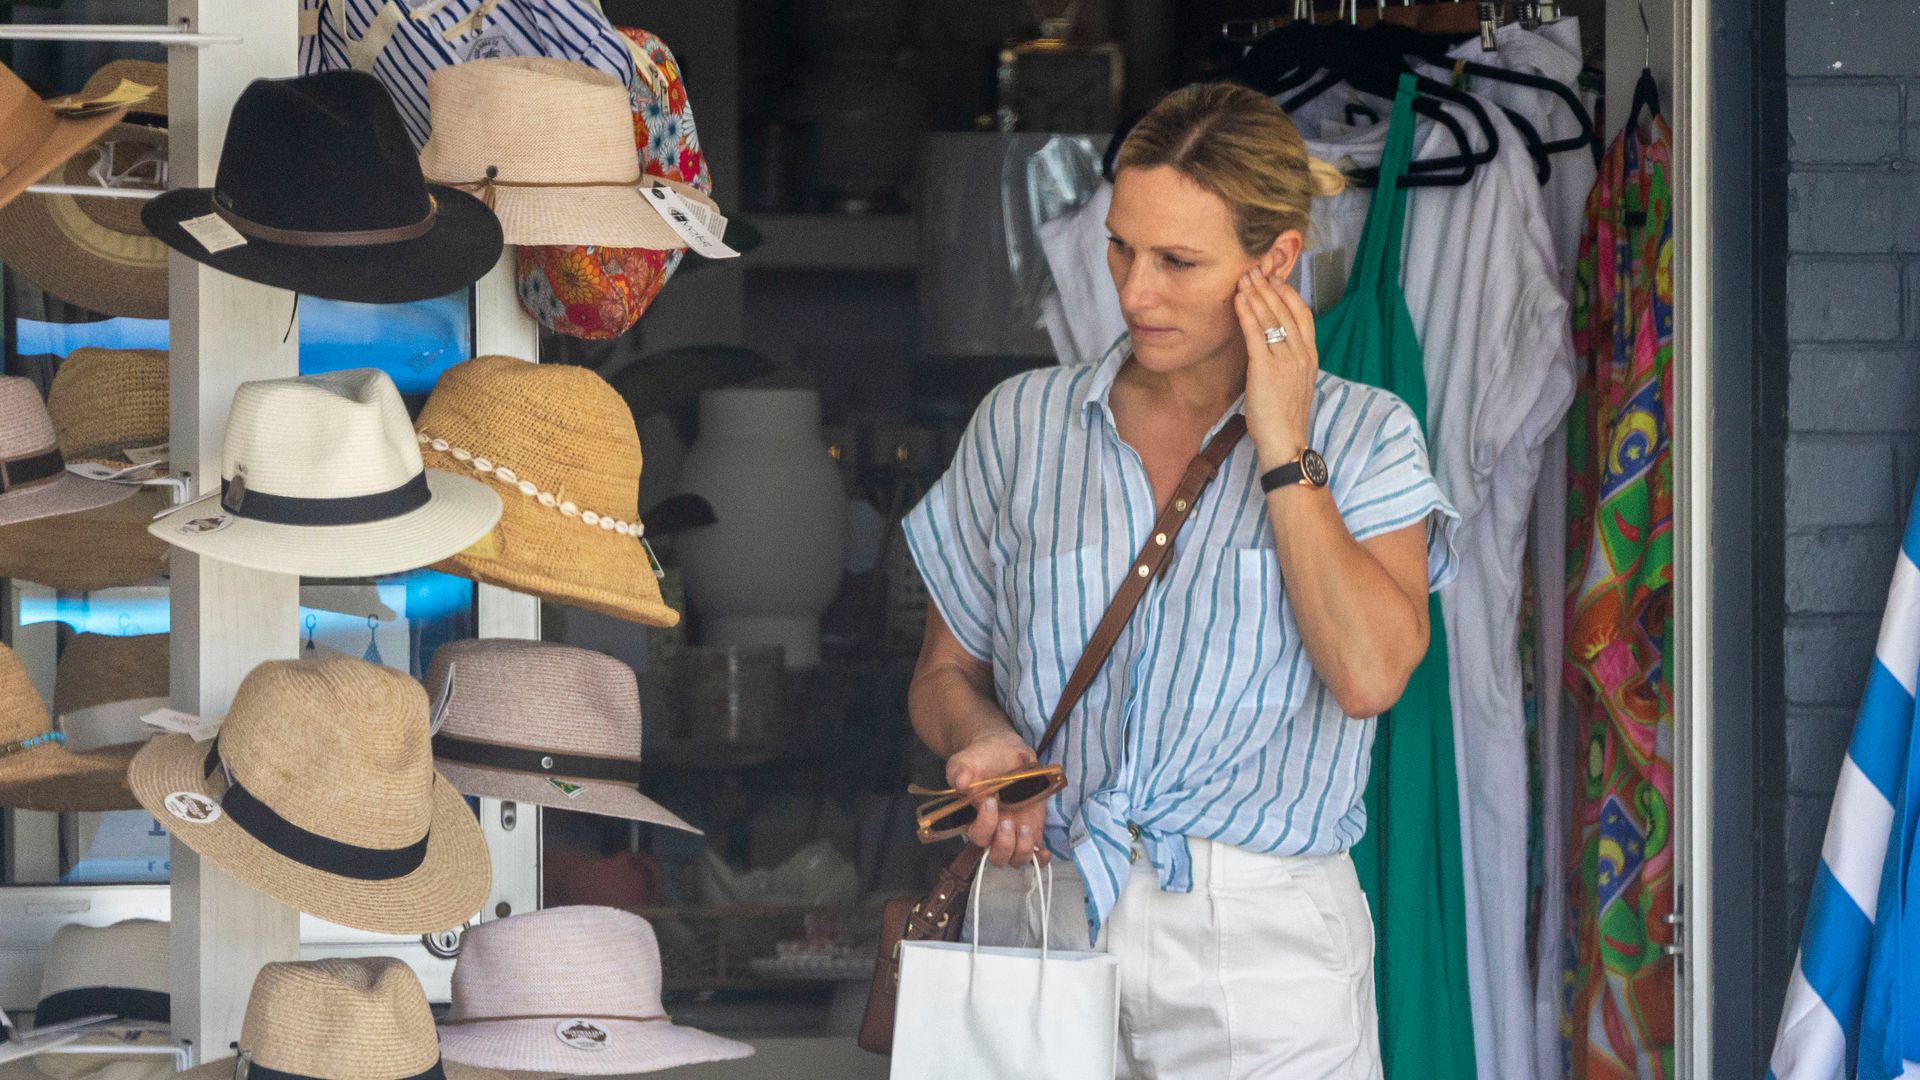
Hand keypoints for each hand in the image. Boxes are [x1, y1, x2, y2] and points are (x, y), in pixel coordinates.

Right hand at [944, 732, 1052, 867]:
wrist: (1005, 754)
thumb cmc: (983, 759)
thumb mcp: (967, 760)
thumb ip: (960, 770)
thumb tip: (960, 783)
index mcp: (974, 820)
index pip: (977, 836)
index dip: (984, 825)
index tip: (990, 801)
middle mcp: (993, 833)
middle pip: (996, 857)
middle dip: (1004, 845)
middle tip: (1009, 822)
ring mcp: (1015, 834)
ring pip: (1016, 859)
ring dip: (1022, 849)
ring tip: (1025, 827)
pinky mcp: (1032, 831)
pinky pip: (1037, 855)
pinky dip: (1041, 858)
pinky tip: (1044, 850)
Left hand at [1233, 267, 1319, 469]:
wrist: (1286, 442)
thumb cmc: (1285, 417)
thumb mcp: (1295, 383)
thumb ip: (1289, 361)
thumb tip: (1274, 346)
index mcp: (1311, 356)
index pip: (1303, 314)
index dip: (1288, 294)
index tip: (1274, 281)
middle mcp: (1301, 354)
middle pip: (1286, 310)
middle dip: (1268, 287)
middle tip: (1254, 270)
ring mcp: (1285, 360)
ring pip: (1270, 317)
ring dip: (1256, 294)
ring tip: (1243, 278)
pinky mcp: (1266, 368)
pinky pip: (1255, 333)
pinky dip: (1246, 313)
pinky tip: (1238, 300)